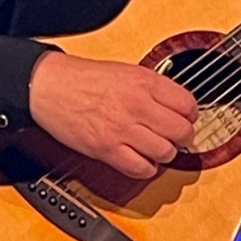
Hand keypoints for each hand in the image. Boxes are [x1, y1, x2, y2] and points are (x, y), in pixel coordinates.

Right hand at [28, 51, 197, 177]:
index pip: (188, 104)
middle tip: (176, 137)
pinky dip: (146, 168)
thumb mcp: (127, 71)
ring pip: (166, 152)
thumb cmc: (85, 79)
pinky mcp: (107, 149)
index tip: (186, 118)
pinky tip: (142, 160)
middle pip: (182, 131)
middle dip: (183, 137)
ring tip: (157, 149)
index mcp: (145, 82)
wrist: (50, 86)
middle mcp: (138, 105)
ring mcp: (123, 128)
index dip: (190, 115)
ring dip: (165, 154)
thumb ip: (154, 88)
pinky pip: (141, 168)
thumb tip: (176, 106)